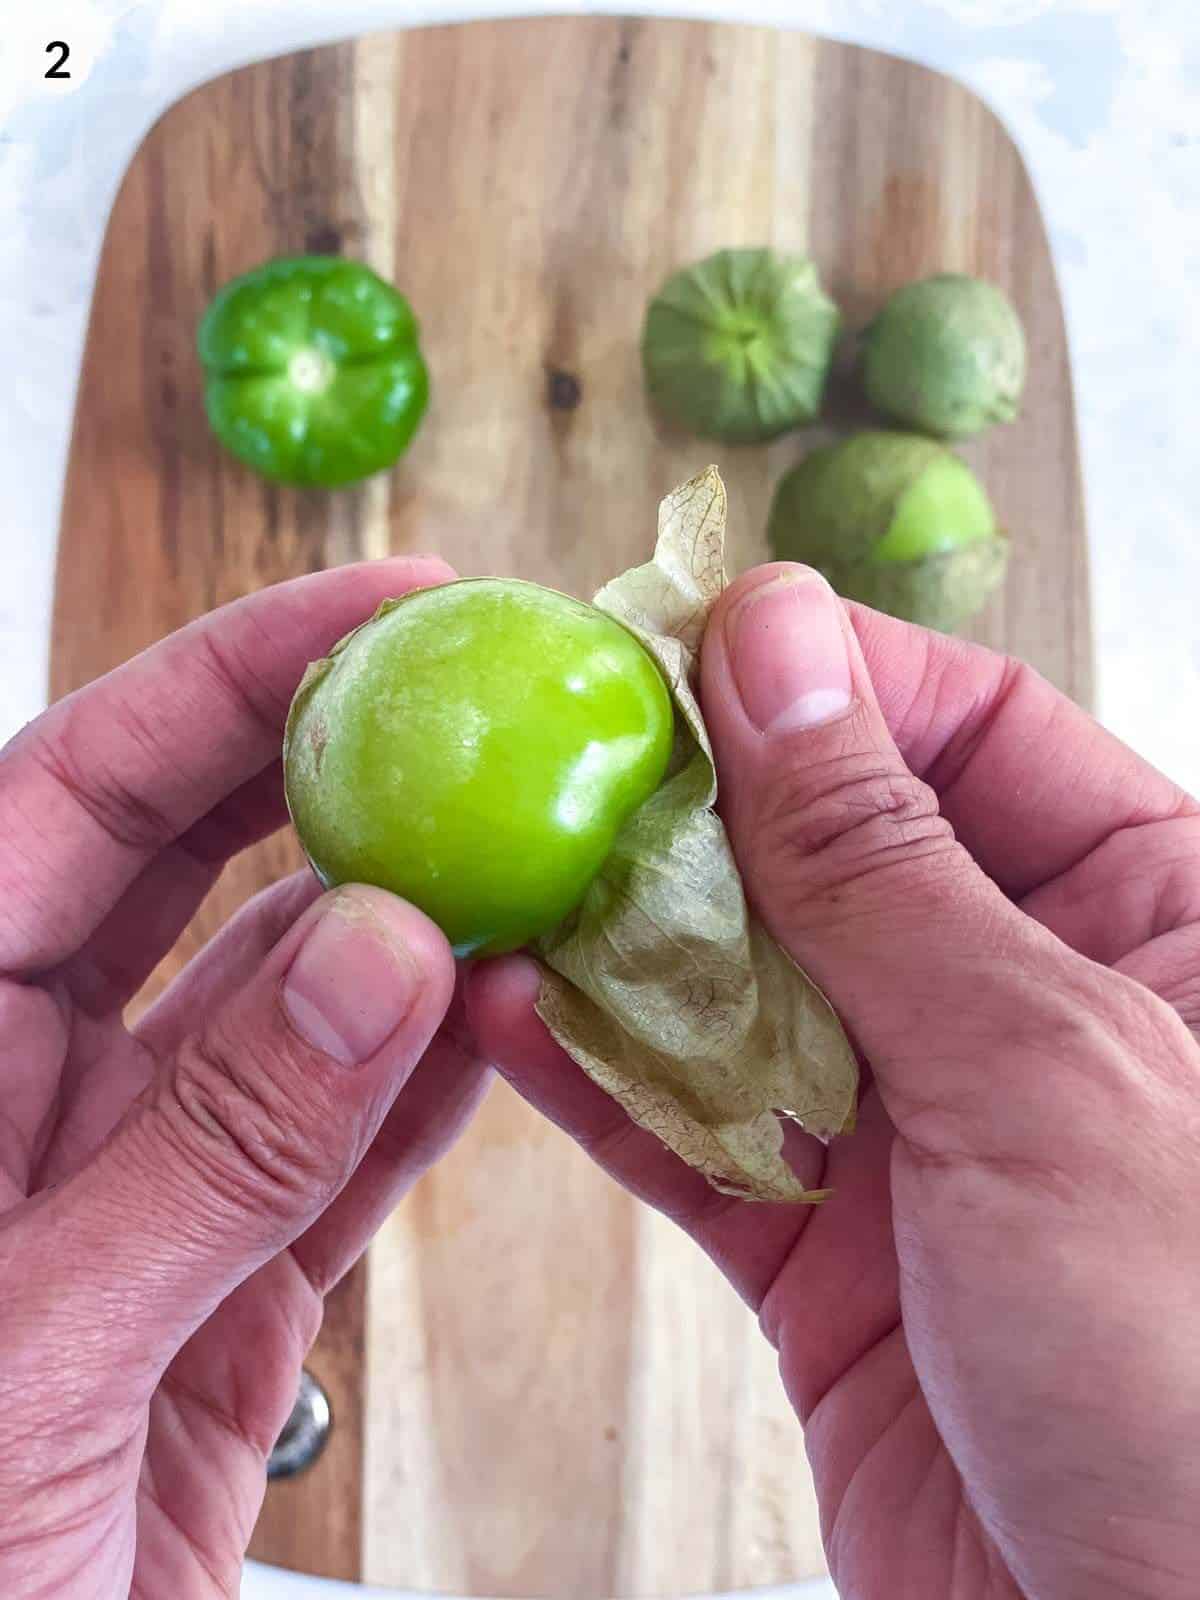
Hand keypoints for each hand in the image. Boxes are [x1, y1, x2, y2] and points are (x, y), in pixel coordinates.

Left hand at [0, 559, 489, 1599]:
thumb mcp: (31, 1347)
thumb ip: (215, 1146)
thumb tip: (383, 951)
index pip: (76, 790)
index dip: (226, 679)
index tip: (383, 612)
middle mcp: (30, 1086)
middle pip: (201, 863)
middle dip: (341, 770)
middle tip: (491, 704)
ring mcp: (142, 1183)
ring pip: (301, 1007)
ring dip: (418, 933)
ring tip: (541, 857)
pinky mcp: (226, 1289)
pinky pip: (347, 1150)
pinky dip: (434, 1088)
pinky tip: (513, 1022)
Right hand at [469, 562, 1199, 1599]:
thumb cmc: (1198, 1377)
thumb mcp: (1039, 1068)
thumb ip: (883, 861)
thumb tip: (778, 651)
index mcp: (1153, 918)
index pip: (969, 731)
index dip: (820, 677)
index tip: (680, 645)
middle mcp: (1026, 1003)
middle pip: (832, 846)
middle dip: (696, 812)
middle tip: (556, 765)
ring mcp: (918, 1122)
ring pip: (742, 981)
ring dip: (621, 941)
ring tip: (505, 883)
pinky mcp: (821, 1239)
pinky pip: (691, 1123)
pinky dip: (598, 1075)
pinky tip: (511, 1016)